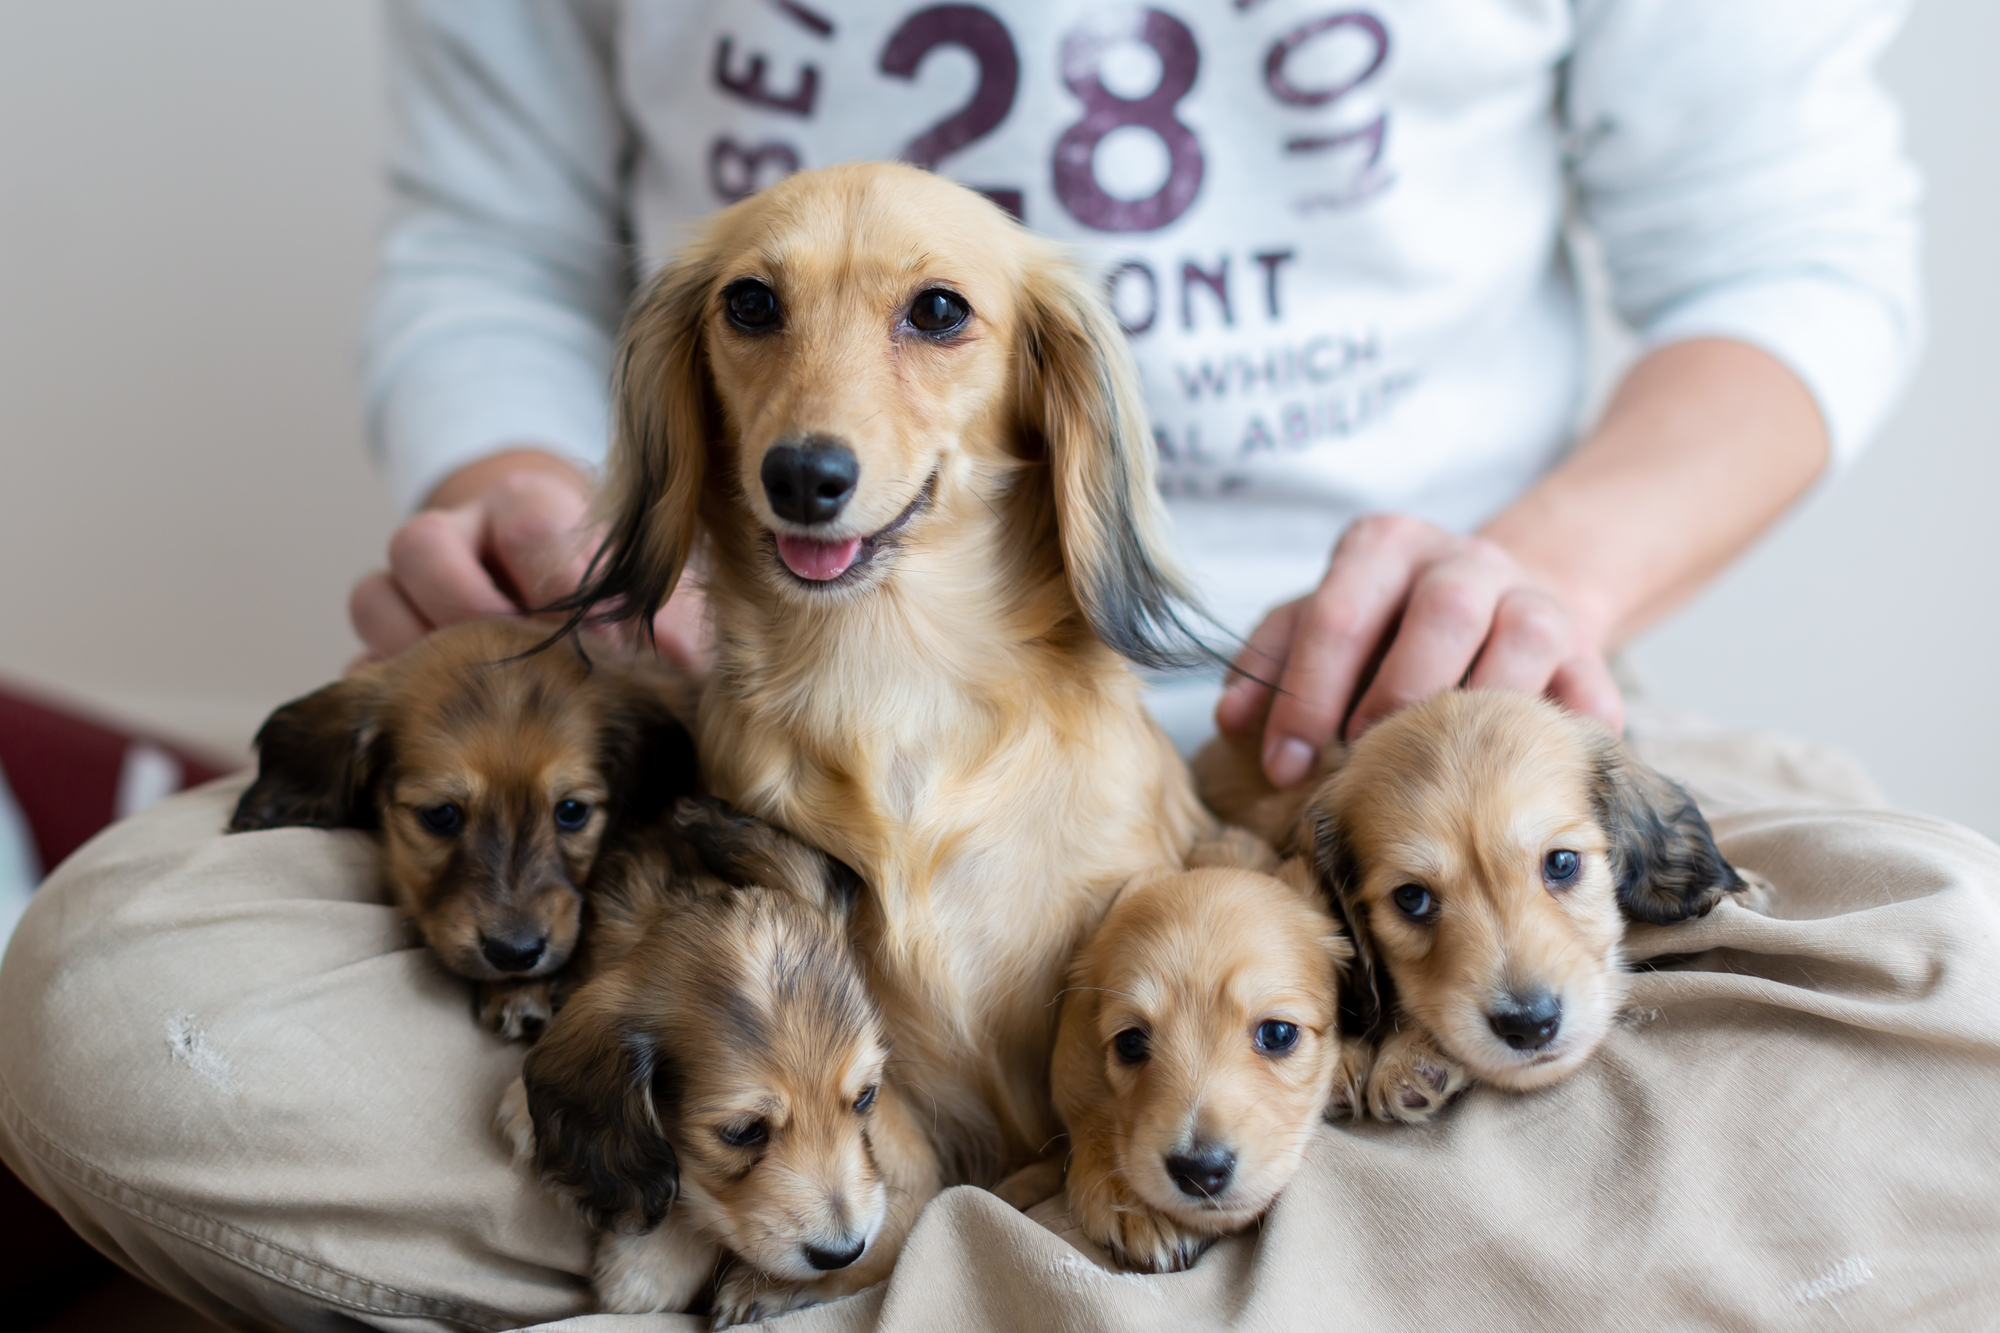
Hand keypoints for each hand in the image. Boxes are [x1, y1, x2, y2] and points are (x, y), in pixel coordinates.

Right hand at [347, 449, 709, 670]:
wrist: (553, 597)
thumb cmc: (610, 602)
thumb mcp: (647, 598)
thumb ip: (670, 625)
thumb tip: (680, 667)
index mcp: (525, 505)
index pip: (526, 522)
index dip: (561, 584)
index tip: (600, 635)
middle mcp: (455, 532)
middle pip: (423, 549)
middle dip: (473, 616)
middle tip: (523, 668)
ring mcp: (406, 585)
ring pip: (375, 598)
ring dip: (421, 655)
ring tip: (479, 703)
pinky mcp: (383, 641)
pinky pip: (359, 663)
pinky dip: (392, 695)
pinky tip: (436, 731)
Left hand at [1214, 514, 1621, 787]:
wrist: (1500, 602)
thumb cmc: (1388, 627)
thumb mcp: (1322, 624)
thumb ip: (1273, 660)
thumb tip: (1232, 719)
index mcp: (1387, 546)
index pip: (1341, 612)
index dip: (1306, 696)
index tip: (1283, 766)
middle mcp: (1466, 560)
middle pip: (1443, 610)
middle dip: (1398, 695)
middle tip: (1364, 760)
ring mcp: (1537, 601)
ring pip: (1527, 633)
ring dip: (1481, 705)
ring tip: (1443, 769)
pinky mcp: (1590, 653)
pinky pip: (1591, 693)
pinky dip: (1563, 734)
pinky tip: (1525, 777)